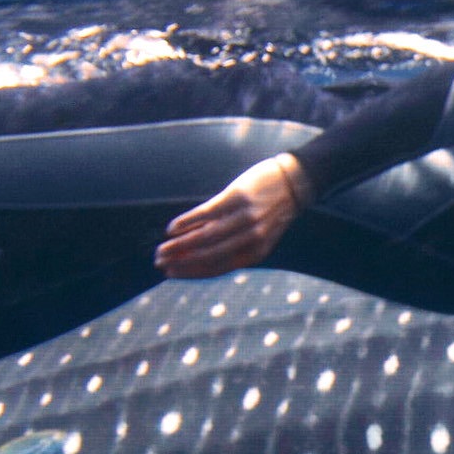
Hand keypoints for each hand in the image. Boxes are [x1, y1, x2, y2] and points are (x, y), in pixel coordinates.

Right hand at [156, 153, 308, 278]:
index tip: (170, 274)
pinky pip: (206, 213)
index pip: (217, 268)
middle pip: (208, 255)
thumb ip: (232, 243)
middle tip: (159, 262)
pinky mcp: (237, 198)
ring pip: (205, 237)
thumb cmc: (272, 208)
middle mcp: (251, 238)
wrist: (295, 180)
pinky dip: (187, 222)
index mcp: (256, 252)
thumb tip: (197, 253)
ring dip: (179, 245)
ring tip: (162, 248)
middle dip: (181, 262)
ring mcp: (244, 218)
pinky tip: (172, 228)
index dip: (191, 272)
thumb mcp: (258, 232)